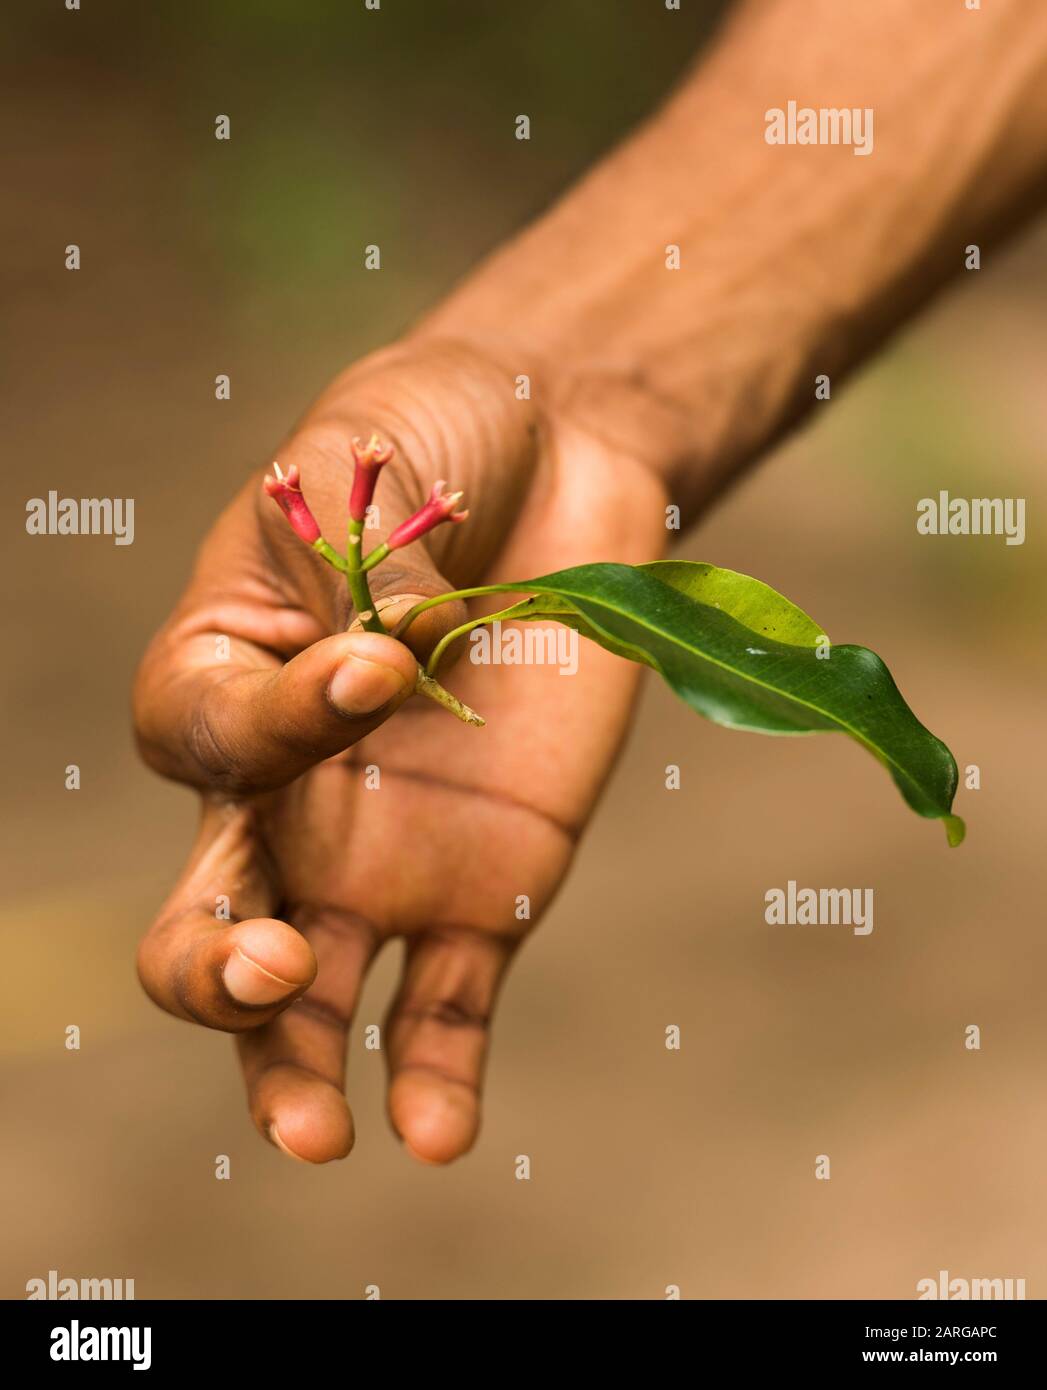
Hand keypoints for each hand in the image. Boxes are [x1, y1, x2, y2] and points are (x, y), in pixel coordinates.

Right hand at [133, 339, 668, 1163]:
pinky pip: (447, 1000)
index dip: (281, 718)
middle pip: (206, 914)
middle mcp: (288, 790)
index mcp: (227, 673)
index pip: (208, 734)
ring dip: (294, 1071)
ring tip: (318, 1130)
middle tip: (268, 966)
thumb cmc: (431, 442)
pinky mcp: (488, 887)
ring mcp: (381, 854)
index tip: (383, 658)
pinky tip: (440, 1132)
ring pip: (308, 999)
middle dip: (214, 966)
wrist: (553, 462)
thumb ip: (356, 553)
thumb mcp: (368, 453)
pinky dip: (438, 1070)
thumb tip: (391, 659)